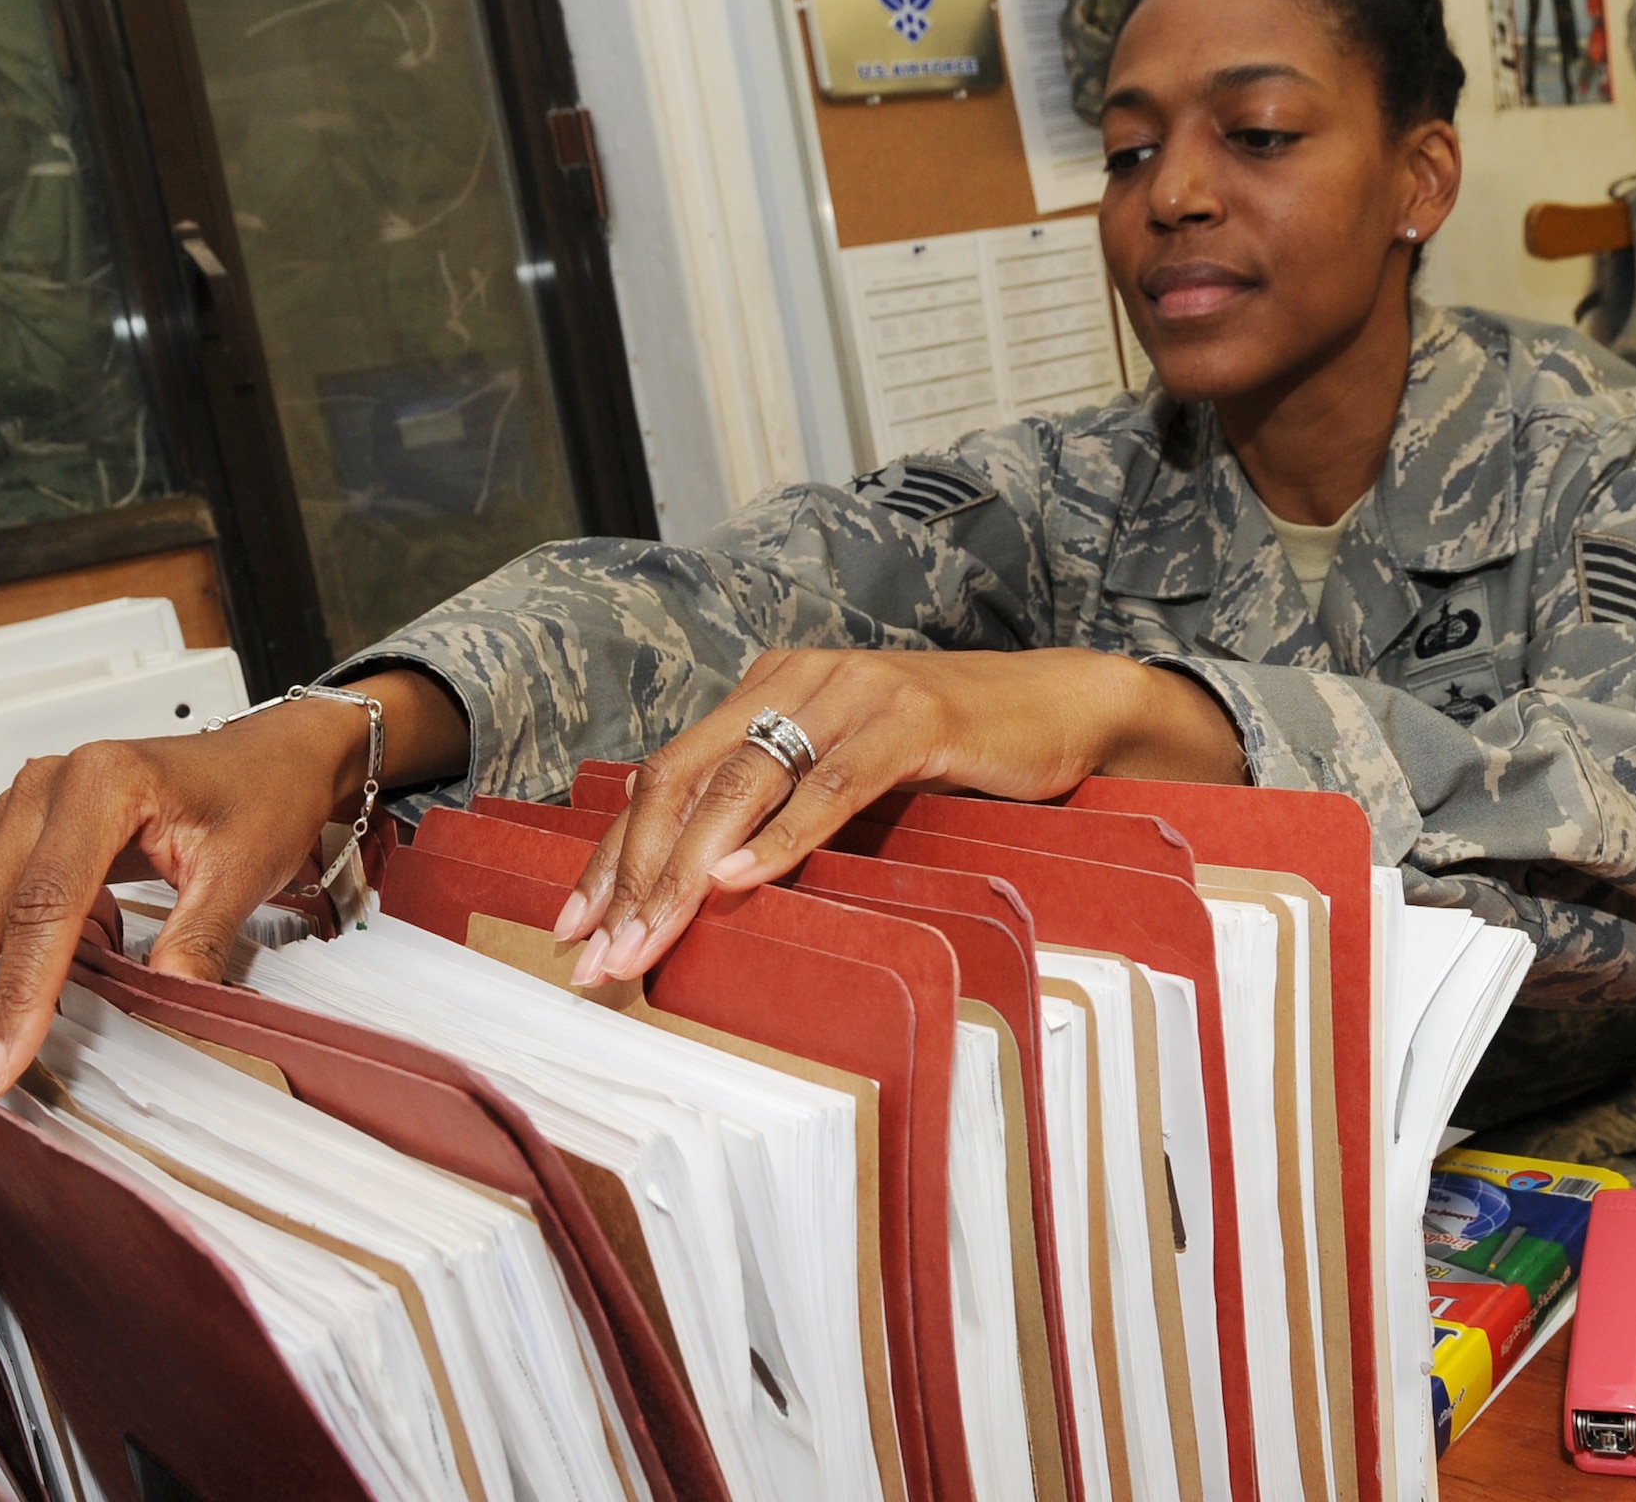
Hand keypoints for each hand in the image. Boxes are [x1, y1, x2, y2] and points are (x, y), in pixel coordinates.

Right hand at [0, 669, 467, 1113]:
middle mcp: (39, 792)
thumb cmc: (260, 796)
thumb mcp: (246, 865)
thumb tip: (167, 1005)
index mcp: (99, 784)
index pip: (45, 908)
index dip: (16, 996)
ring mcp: (13, 814)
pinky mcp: (5, 839)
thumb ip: (201, 935)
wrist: (271, 753)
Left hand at [552, 647, 1244, 983]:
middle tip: (600, 957)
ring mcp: (851, 692)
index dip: (613, 853)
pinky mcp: (910, 719)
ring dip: (687, 871)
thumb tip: (701, 889)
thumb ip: (778, 806)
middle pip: (683, 779)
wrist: (1060, 708)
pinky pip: (830, 785)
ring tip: (650, 939)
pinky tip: (741, 882)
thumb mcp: (845, 774)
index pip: (665, 774)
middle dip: (633, 875)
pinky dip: (781, 837)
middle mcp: (796, 679)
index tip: (574, 927)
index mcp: (767, 688)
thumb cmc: (951, 752)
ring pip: (742, 785)